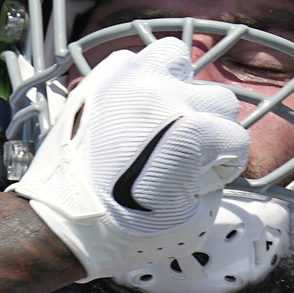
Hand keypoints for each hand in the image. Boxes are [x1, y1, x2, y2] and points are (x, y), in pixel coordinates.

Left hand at [14, 37, 248, 281]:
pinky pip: (133, 61)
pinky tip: (134, 110)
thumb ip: (212, 185)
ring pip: (178, 61)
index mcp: (190, 132)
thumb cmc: (120, 231)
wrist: (58, 224)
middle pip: (217, 99)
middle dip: (208, 129)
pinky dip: (140, 80)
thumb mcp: (189, 222)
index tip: (206, 176)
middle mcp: (162, 96)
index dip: (225, 165)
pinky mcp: (98, 81)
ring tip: (163, 119)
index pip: (235, 138)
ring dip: (179, 88)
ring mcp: (126, 82)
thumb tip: (210, 167)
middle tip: (185, 154)